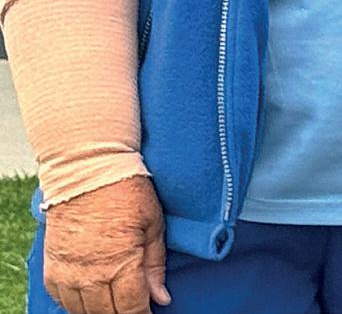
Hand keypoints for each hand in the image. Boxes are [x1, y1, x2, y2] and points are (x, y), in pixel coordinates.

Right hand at [43, 176, 170, 313]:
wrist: (87, 170)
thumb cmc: (127, 190)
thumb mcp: (153, 223)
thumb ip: (155, 265)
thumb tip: (161, 298)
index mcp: (121, 264)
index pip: (132, 309)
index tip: (148, 312)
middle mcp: (91, 276)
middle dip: (122, 313)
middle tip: (132, 304)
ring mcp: (68, 275)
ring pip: (82, 312)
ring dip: (99, 310)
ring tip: (113, 300)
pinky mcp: (52, 269)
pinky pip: (62, 301)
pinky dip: (77, 303)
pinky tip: (90, 294)